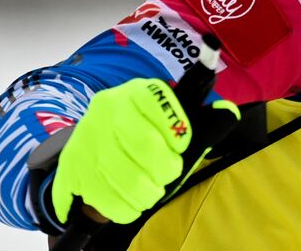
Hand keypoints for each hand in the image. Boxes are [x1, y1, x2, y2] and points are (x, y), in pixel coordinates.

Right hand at [51, 78, 237, 225]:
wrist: (93, 149)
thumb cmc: (145, 136)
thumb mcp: (170, 121)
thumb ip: (202, 121)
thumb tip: (228, 112)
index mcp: (135, 93)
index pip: (158, 104)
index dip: (176, 129)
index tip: (182, 144)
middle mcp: (107, 110)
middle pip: (143, 146)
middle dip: (164, 168)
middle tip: (168, 173)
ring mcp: (87, 140)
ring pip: (124, 176)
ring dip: (146, 192)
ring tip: (151, 191)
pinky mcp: (72, 168)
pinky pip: (103, 198)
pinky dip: (123, 207)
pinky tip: (131, 203)